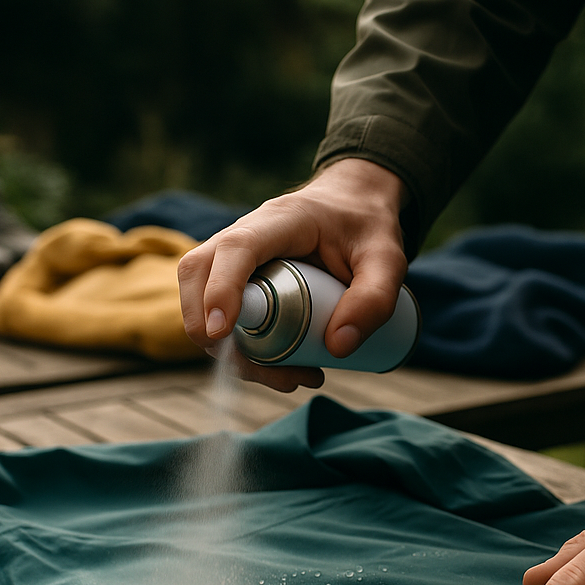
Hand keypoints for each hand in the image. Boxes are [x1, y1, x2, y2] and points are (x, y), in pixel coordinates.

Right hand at [177, 158, 408, 391]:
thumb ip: (375, 298)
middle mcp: (244, 234)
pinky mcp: (237, 279)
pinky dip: (240, 351)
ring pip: (201, 301)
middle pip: (197, 275)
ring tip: (295, 378)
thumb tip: (337, 348)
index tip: (223, 333)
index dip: (220, 290)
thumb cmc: (367, 228)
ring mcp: (234, 258)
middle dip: (213, 333)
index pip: (235, 250)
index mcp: (279, 221)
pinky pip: (219, 314)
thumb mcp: (387, 259)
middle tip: (270, 374)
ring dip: (232, 352)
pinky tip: (285, 370)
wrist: (354, 207)